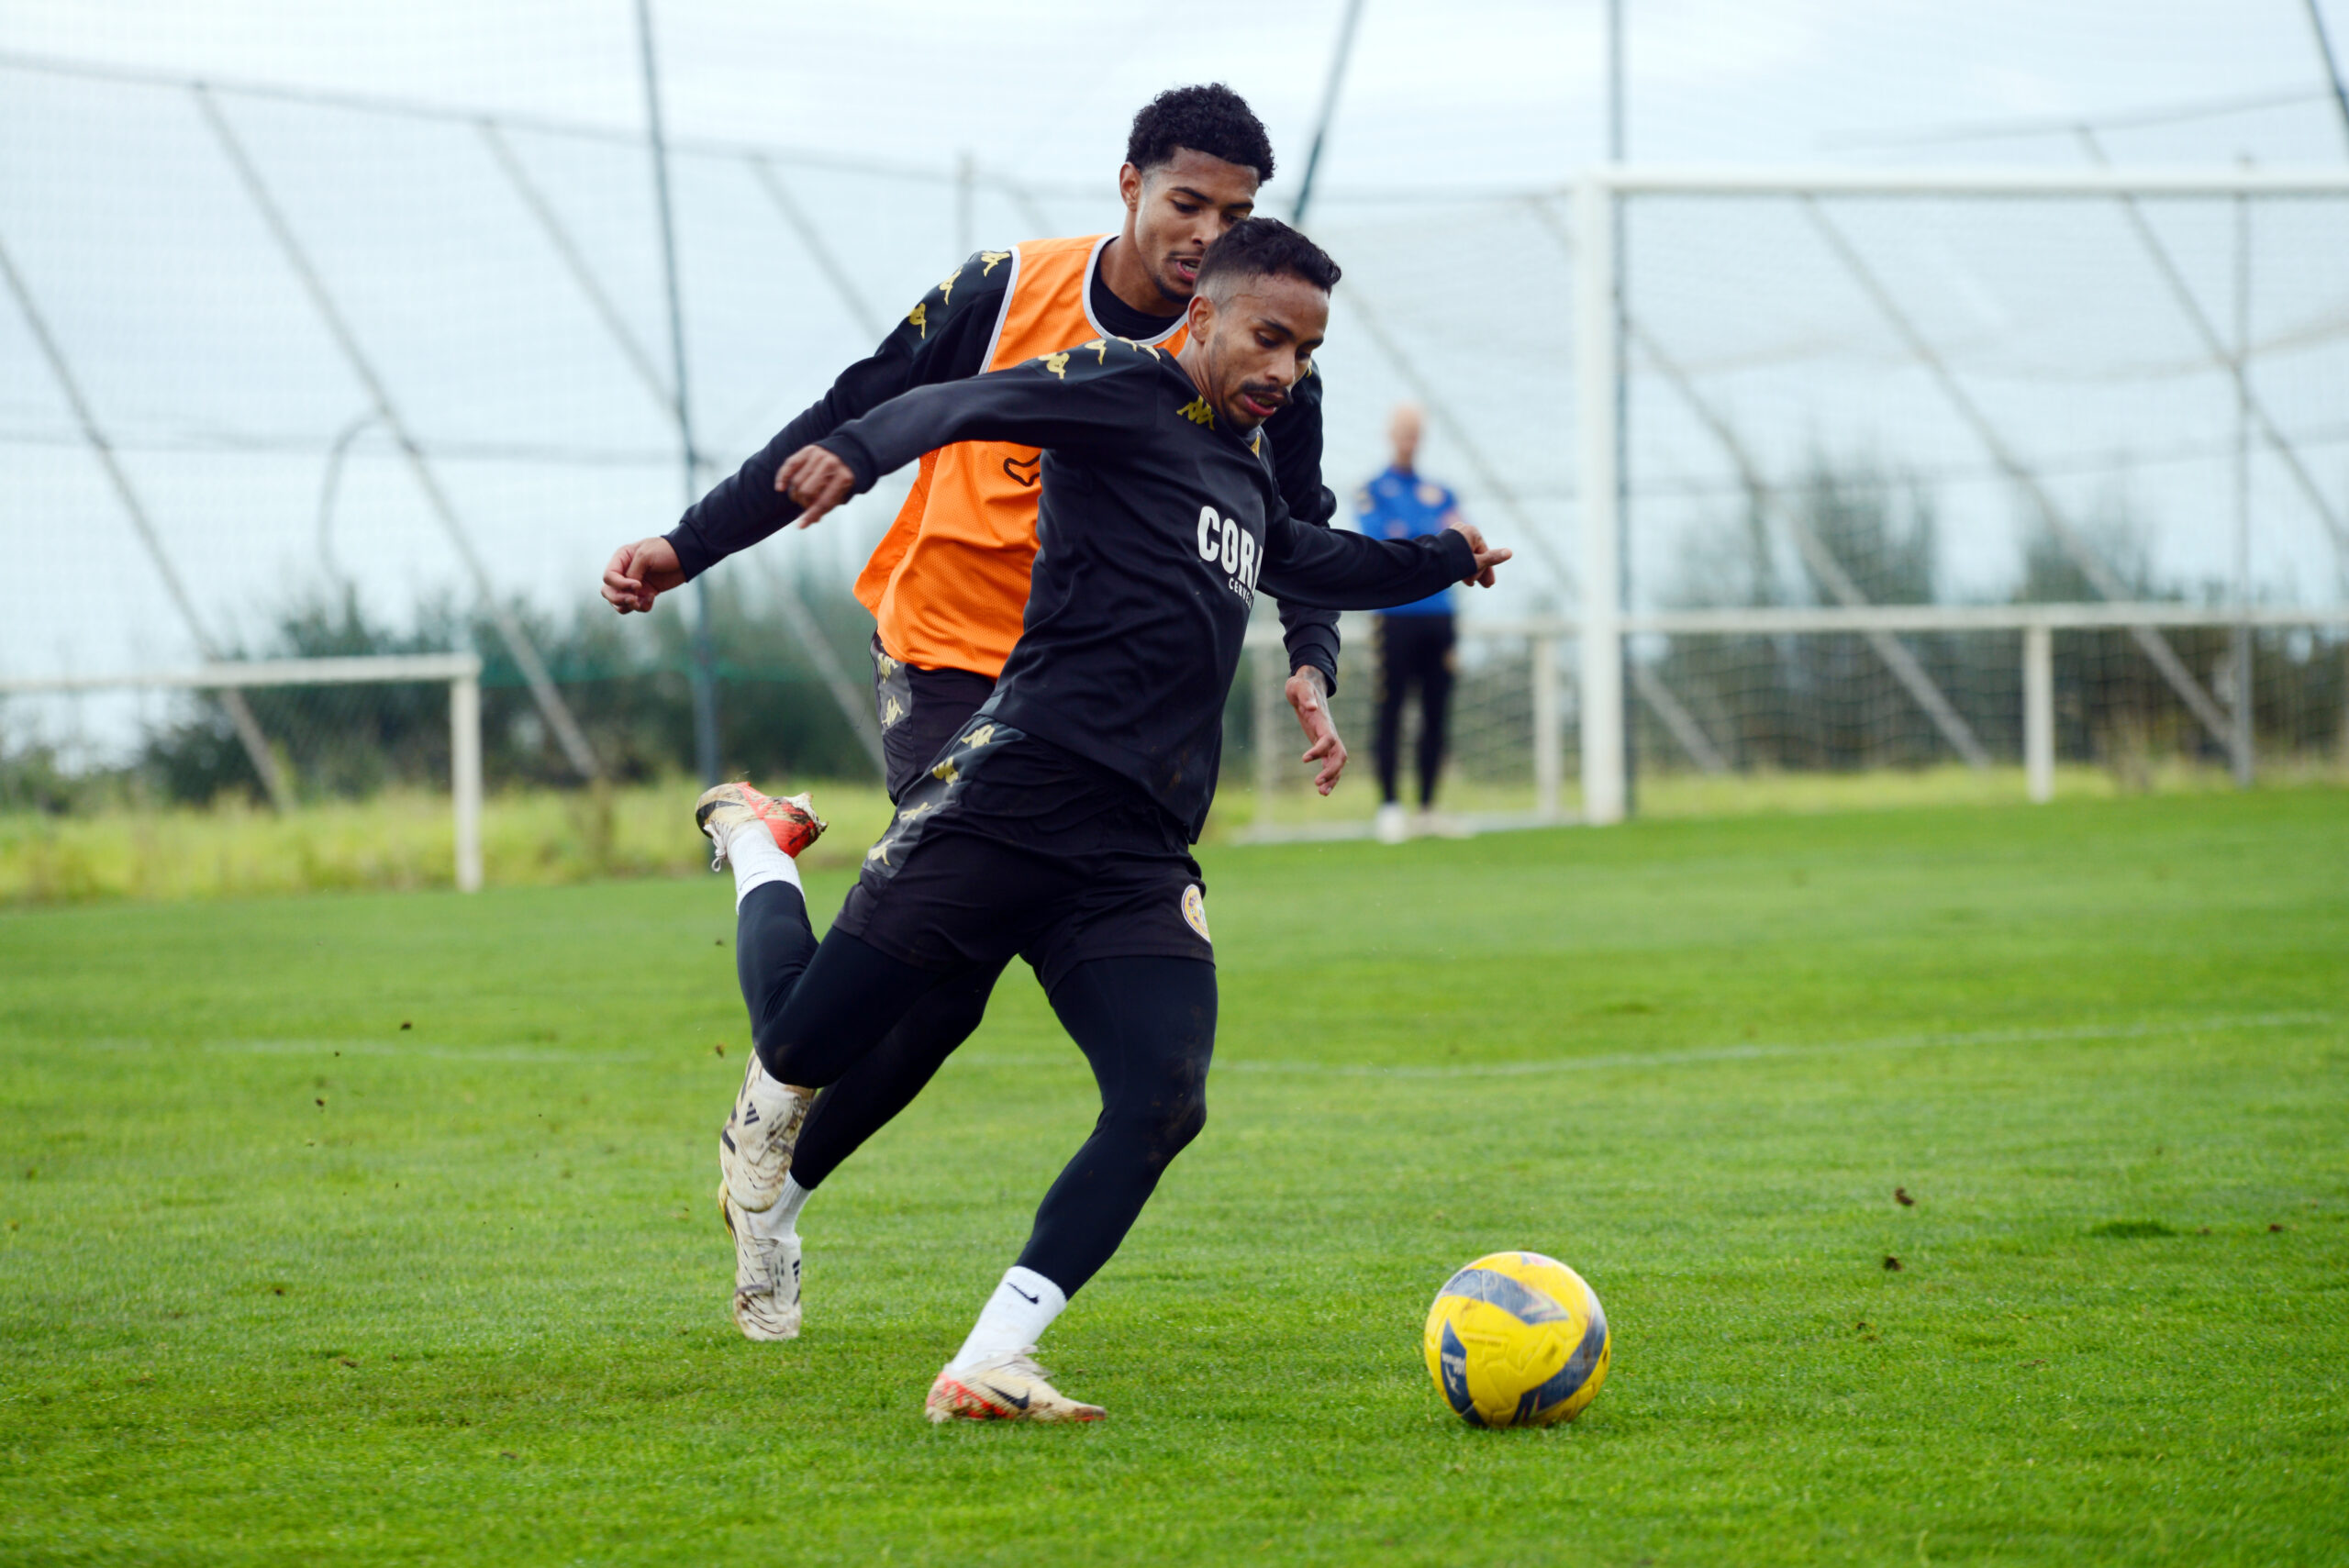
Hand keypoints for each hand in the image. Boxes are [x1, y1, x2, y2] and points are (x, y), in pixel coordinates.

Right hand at [601, 536, 684, 612]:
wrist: (686, 556)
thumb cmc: (665, 550)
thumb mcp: (646, 555)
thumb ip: (633, 572)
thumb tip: (628, 590)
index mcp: (621, 558)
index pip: (608, 577)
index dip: (619, 585)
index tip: (638, 584)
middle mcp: (624, 572)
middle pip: (608, 591)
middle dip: (618, 599)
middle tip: (633, 599)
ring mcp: (634, 584)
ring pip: (619, 602)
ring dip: (628, 606)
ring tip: (641, 602)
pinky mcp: (645, 593)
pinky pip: (636, 606)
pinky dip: (642, 606)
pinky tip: (653, 597)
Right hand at [774, 445, 856, 528]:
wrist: (846, 452)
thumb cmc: (842, 478)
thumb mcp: (842, 493)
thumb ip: (827, 505)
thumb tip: (811, 520)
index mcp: (843, 477)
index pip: (824, 501)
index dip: (811, 515)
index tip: (800, 526)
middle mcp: (830, 464)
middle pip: (807, 491)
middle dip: (804, 504)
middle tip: (806, 506)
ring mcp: (818, 455)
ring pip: (797, 481)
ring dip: (795, 494)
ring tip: (800, 497)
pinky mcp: (808, 450)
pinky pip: (790, 465)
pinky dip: (782, 477)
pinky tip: (780, 488)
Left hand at [1286, 665, 1347, 794]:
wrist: (1307, 687)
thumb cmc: (1301, 687)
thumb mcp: (1299, 687)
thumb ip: (1305, 695)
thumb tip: (1311, 706)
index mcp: (1324, 721)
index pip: (1329, 739)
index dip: (1319, 750)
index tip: (1304, 759)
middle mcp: (1329, 733)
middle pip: (1339, 755)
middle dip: (1332, 771)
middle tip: (1317, 783)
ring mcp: (1328, 740)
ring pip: (1337, 763)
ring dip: (1332, 779)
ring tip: (1322, 793)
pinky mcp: (1323, 745)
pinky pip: (1330, 764)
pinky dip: (1328, 777)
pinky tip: (1321, 789)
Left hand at [1446, 519, 1510, 587]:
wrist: (1427, 561)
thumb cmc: (1453, 561)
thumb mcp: (1476, 562)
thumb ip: (1492, 558)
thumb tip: (1510, 553)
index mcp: (1473, 531)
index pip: (1484, 553)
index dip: (1486, 570)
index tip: (1488, 585)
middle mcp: (1462, 529)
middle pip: (1474, 554)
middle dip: (1477, 571)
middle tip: (1479, 585)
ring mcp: (1452, 534)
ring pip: (1464, 555)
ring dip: (1468, 570)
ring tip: (1468, 582)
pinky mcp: (1443, 540)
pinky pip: (1455, 553)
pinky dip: (1458, 564)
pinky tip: (1459, 575)